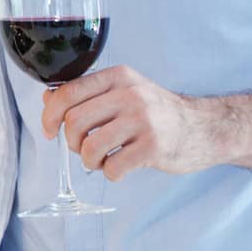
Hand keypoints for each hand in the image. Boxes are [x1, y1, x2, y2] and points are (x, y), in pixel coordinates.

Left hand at [42, 65, 220, 180]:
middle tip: (82, 148)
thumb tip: (48, 99)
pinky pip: (113, 167)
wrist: (204, 127)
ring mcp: (143, 121)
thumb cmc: (158, 112)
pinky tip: (119, 167)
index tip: (48, 130)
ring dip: (89, 161)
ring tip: (101, 160)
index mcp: (118, 77)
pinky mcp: (153, 147)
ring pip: (90, 147)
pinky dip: (109, 173)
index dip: (49, 115)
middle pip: (74, 121)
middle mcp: (130, 94)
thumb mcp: (125, 91)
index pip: (67, 93)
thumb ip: (88, 93)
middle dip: (71, 142)